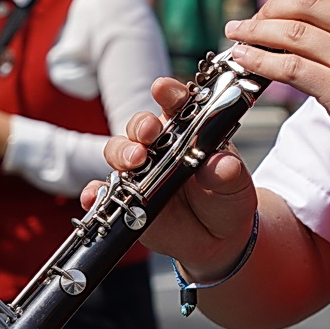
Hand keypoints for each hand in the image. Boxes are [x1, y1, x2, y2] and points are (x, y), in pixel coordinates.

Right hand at [81, 77, 257, 277]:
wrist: (216, 239)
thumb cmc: (226, 200)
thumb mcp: (235, 186)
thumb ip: (228, 174)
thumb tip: (222, 165)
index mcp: (189, 130)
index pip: (177, 104)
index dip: (169, 93)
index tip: (163, 89)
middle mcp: (160, 145)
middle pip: (141, 125)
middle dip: (141, 125)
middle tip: (149, 133)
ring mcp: (139, 171)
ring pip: (119, 151)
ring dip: (121, 153)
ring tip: (134, 163)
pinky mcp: (124, 198)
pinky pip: (103, 193)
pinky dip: (94, 192)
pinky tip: (94, 196)